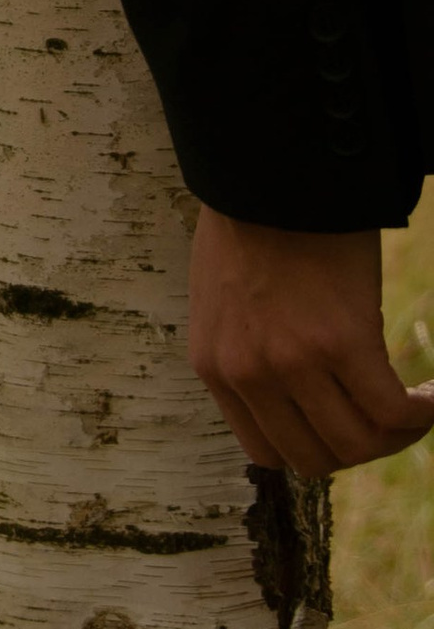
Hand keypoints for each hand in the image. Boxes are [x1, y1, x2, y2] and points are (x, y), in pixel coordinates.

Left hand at [187, 208, 433, 476]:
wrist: (271, 170)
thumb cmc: (254, 223)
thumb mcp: (224, 300)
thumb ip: (246, 348)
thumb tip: (290, 387)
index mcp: (214, 368)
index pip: (268, 452)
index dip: (316, 446)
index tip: (346, 422)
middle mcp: (248, 375)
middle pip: (317, 458)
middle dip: (361, 447)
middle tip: (392, 417)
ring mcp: (292, 363)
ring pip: (359, 443)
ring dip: (397, 434)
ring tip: (418, 406)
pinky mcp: (341, 342)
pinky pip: (392, 410)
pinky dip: (422, 413)